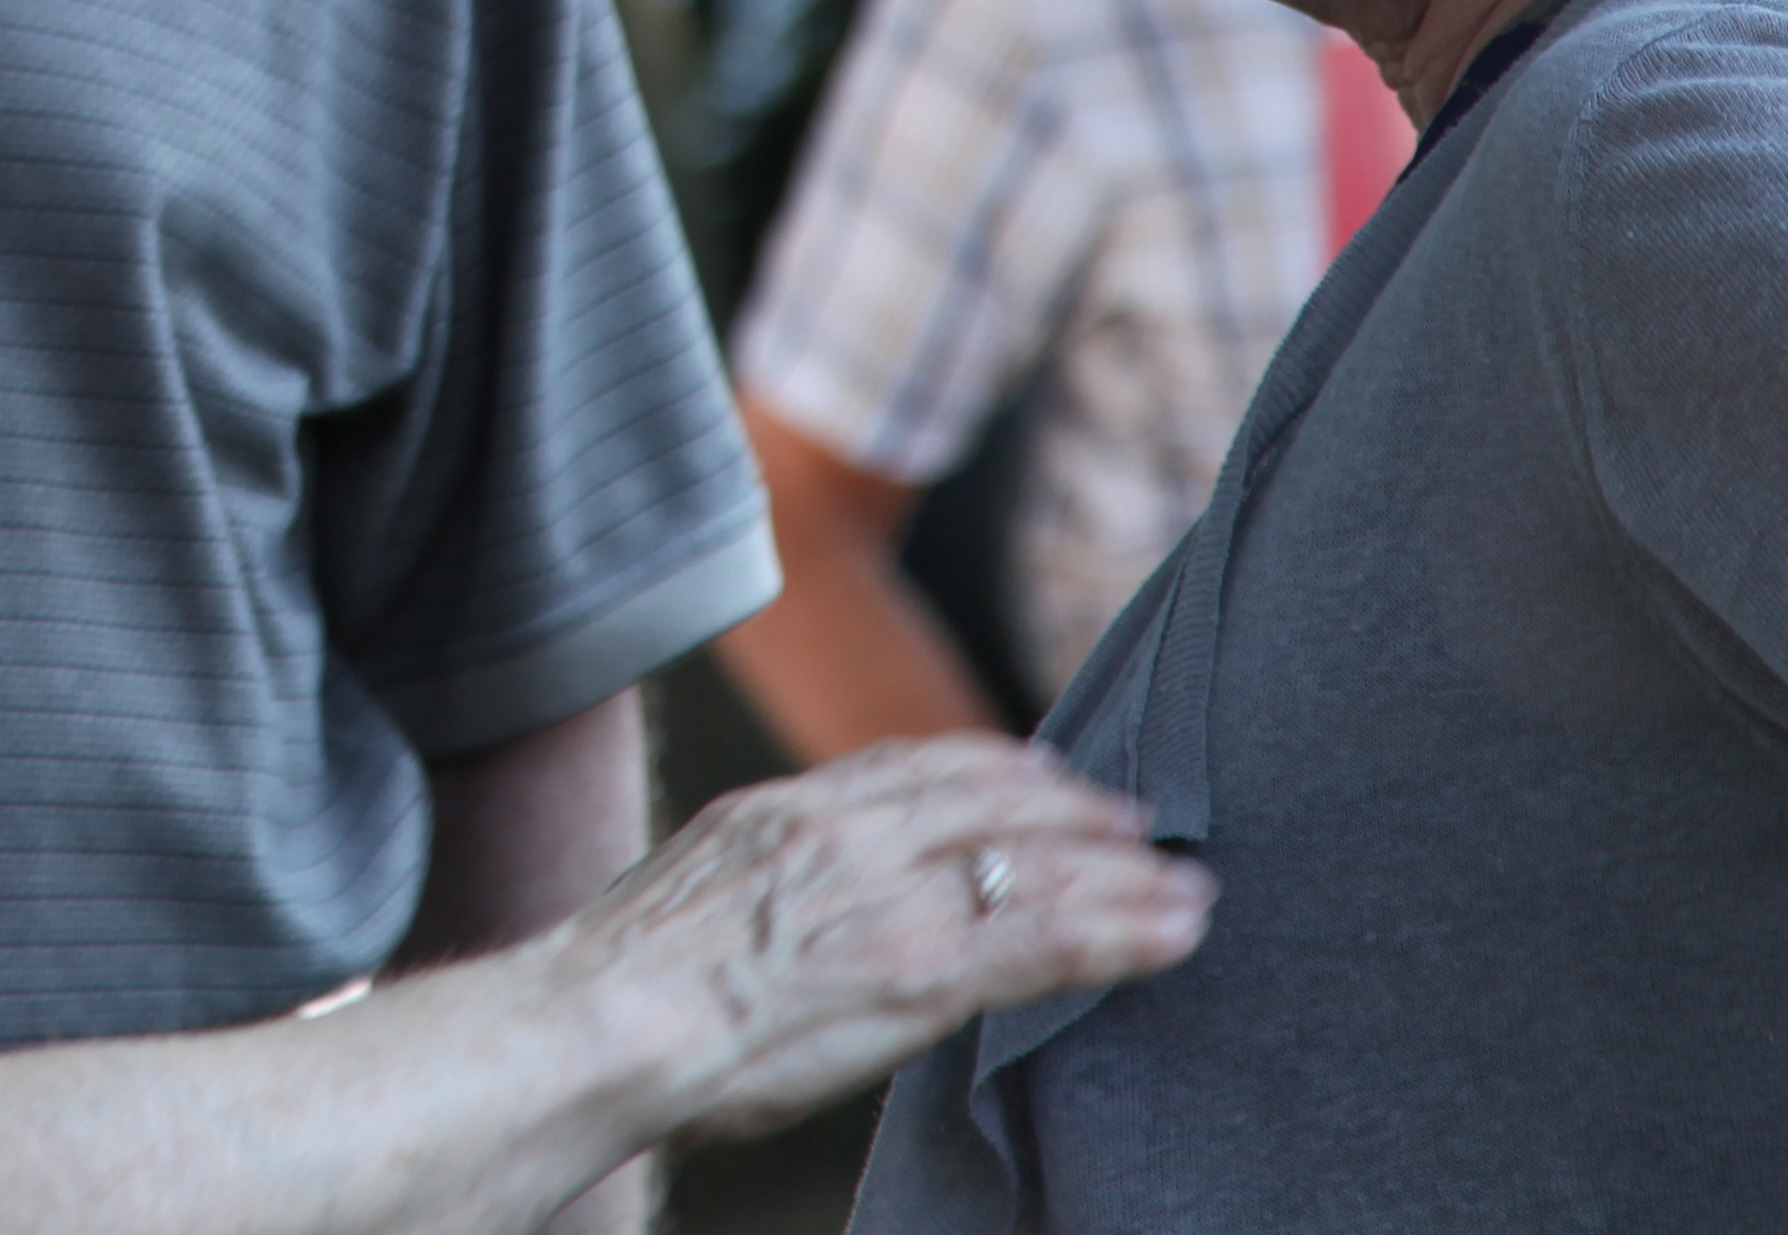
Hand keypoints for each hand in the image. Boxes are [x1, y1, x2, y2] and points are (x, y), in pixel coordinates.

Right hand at [557, 736, 1212, 1142]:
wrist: (602, 1022)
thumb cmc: (622, 987)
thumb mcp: (690, 889)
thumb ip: (757, 875)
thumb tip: (783, 900)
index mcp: (786, 809)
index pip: (915, 764)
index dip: (994, 770)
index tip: (1041, 780)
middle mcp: (848, 830)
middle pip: (993, 798)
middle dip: (1076, 811)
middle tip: (1136, 825)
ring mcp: (890, 895)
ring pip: (1038, 862)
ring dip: (1125, 873)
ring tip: (1185, 887)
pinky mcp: (922, 967)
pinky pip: (1047, 938)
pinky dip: (1123, 931)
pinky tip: (1174, 934)